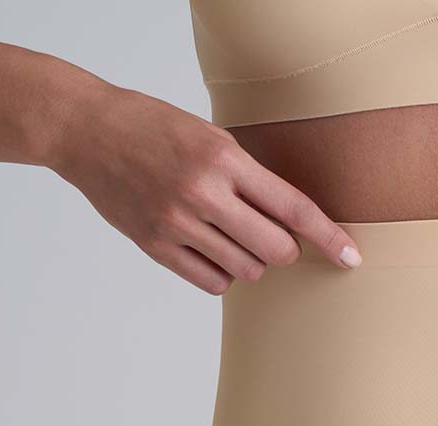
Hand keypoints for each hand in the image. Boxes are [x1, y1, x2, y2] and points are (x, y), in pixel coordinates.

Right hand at [49, 83, 361, 292]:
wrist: (86, 131)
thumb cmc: (156, 130)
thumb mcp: (212, 138)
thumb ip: (251, 178)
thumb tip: (296, 226)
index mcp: (224, 158)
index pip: (293, 207)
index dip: (327, 237)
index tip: (351, 257)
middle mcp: (203, 192)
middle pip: (276, 249)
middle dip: (284, 250)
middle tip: (269, 236)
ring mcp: (178, 222)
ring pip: (247, 271)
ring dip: (251, 261)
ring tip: (228, 234)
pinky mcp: (157, 246)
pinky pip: (213, 283)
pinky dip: (222, 274)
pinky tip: (210, 250)